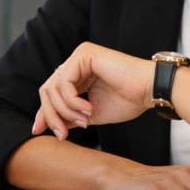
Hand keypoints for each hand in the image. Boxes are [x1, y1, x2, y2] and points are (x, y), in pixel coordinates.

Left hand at [32, 42, 152, 138]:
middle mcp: (76, 62)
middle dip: (51, 115)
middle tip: (63, 135)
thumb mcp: (92, 114)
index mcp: (78, 74)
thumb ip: (71, 117)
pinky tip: (88, 110)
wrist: (149, 90)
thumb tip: (51, 126)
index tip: (39, 131)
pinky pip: (64, 83)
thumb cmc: (128, 100)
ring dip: (65, 111)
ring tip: (85, 121)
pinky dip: (72, 102)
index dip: (44, 113)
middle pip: (47, 90)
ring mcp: (79, 56)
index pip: (52, 93)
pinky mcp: (84, 55)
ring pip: (52, 88)